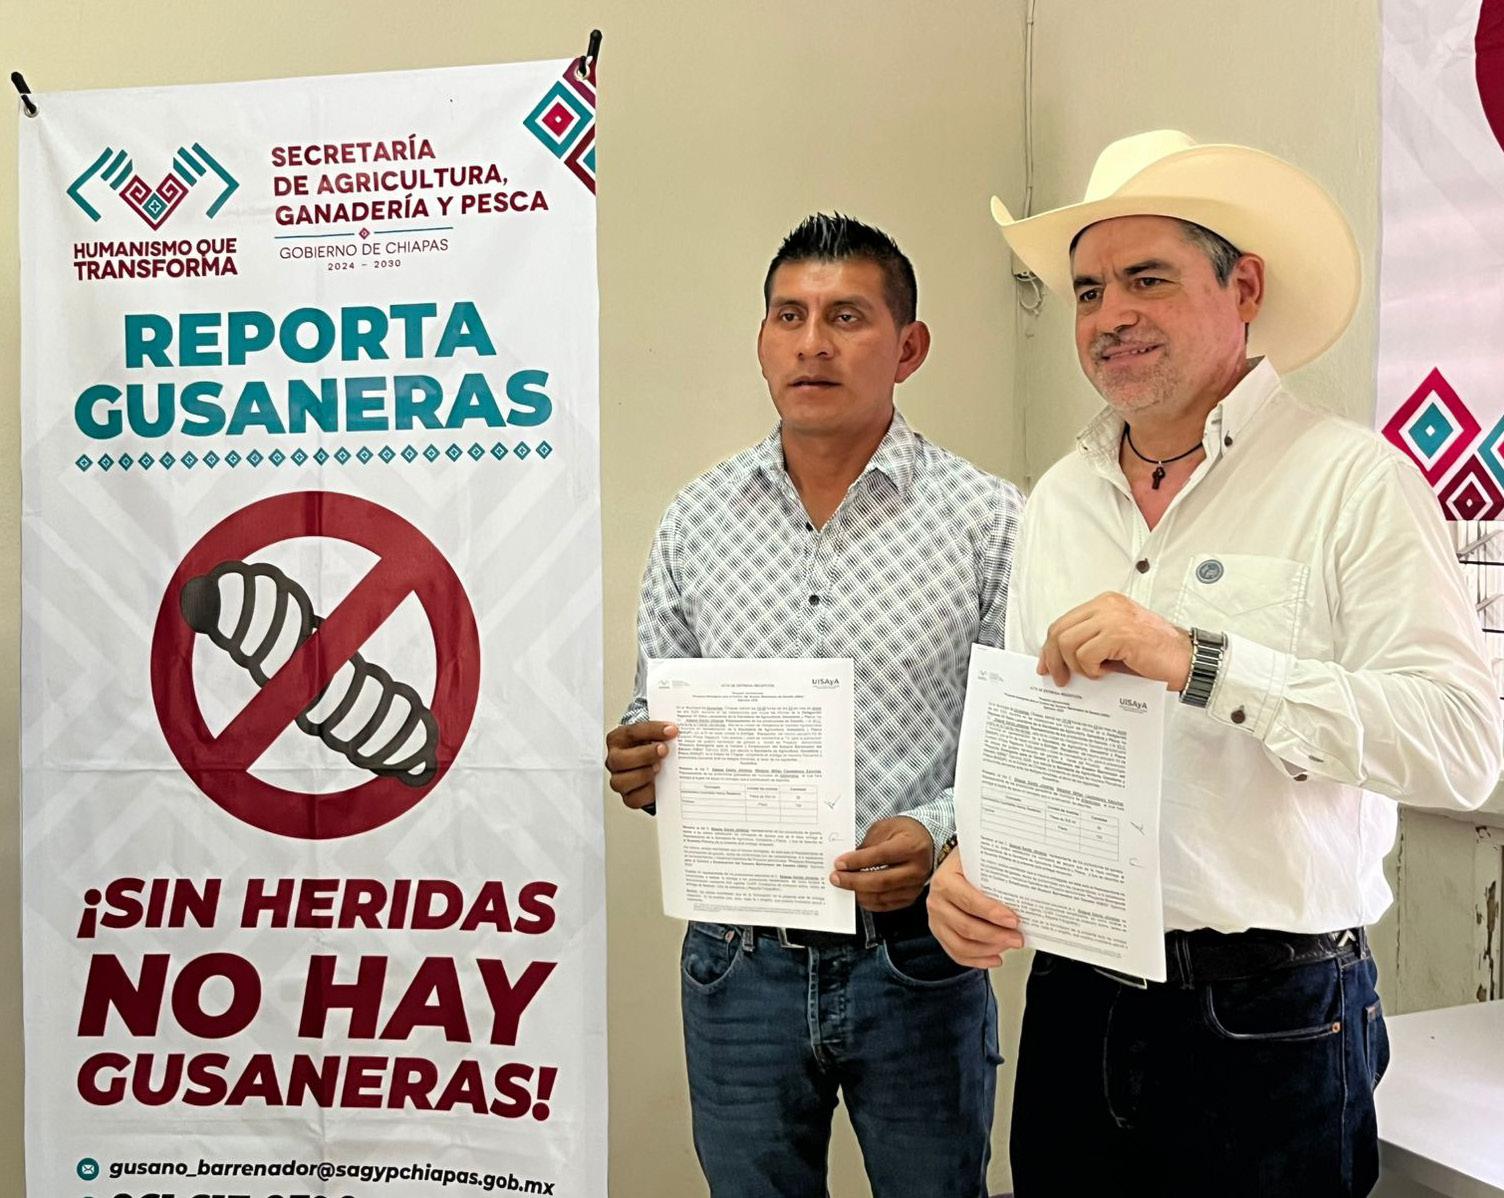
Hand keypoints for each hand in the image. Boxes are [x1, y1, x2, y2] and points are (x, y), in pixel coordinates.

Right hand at [604, 721, 677, 809]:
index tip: (672, 730)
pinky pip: (633, 800)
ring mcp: (618, 779)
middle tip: (664, 751)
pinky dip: (647, 793)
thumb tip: (677, 731)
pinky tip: (658, 784)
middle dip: (644, 755)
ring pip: (621, 782)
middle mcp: (614, 759)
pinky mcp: (627, 796)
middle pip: (619, 759)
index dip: (653, 730)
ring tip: (659, 768)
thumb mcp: (653, 734)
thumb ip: (662, 732)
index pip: (631, 732)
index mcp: (618, 739)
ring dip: (643, 775)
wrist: (651, 761)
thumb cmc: (650, 745)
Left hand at [829, 817, 933, 911]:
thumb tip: (849, 861)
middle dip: (854, 881)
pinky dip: (870, 902)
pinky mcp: (911, 897)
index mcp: (911, 847)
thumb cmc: (906, 832)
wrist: (927, 841)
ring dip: (859, 893)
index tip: (839, 863)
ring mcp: (915, 886)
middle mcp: (916, 869)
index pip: (880, 856)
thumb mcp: (885, 828)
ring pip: (883, 896)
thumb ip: (868, 844)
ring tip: (844, 885)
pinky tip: (858, 894)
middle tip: (836, 878)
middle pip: (881, 880)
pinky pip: (888, 905)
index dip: (857, 861)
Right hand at [926, 852, 1024, 966]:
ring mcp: (936, 920)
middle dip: (996, 936)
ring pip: (961, 945)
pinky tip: (995, 958)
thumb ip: (996, 869)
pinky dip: (978, 960)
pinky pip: (957, 953)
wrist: (952, 867)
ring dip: (989, 950)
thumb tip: (1027, 882)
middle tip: (1017, 938)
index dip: (992, 913)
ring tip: (1008, 946)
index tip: (1013, 920)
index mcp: (945, 880)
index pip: (969, 901)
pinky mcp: (940, 933)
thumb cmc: (967, 863)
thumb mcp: (978, 857)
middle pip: (966, 927)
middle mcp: (937, 902)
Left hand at [1039, 591, 1191, 689]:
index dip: (1050, 647)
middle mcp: (1107, 605)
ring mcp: (1113, 617)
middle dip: (1054, 659)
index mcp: (1105, 603)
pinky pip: (1085, 654)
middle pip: (1059, 630)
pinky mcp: (1119, 633)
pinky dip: (1091, 669)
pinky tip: (1106, 672)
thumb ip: (1089, 642)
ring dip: (1076, 665)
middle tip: (1061, 679)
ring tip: (1094, 674)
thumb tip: (1058, 660)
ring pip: (1068, 642)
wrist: (1187, 661)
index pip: (1063, 622)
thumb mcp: (1114, 643)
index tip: (1047, 666)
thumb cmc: (1154, 656)